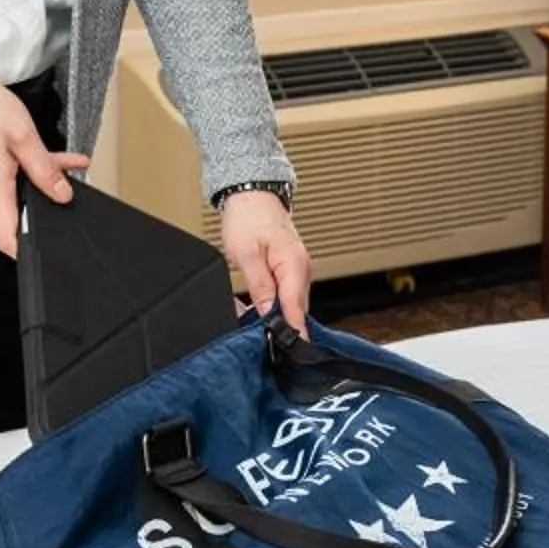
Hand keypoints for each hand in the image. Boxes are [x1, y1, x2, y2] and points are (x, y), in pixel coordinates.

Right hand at [0, 61, 90, 256]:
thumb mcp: (23, 135)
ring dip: (38, 179)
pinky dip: (25, 172)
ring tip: (66, 162)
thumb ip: (44, 169)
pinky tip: (49, 159)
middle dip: (46, 198)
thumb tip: (62, 195)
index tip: (51, 245)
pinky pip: (4, 182)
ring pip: (14, 193)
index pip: (8, 238)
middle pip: (17, 212)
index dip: (30, 248)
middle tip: (70, 180)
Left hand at [219, 188, 312, 336]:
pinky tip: (263, 313)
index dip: (292, 334)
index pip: (297, 309)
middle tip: (266, 349)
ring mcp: (298, 270)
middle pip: (297, 310)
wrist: (252, 193)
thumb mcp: (247, 254)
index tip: (288, 354)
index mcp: (294, 266)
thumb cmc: (248, 217)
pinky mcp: (291, 269)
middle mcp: (302, 270)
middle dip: (283, 329)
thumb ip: (260, 286)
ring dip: (279, 318)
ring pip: (292, 304)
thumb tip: (269, 313)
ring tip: (261, 334)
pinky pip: (287, 295)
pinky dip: (277, 306)